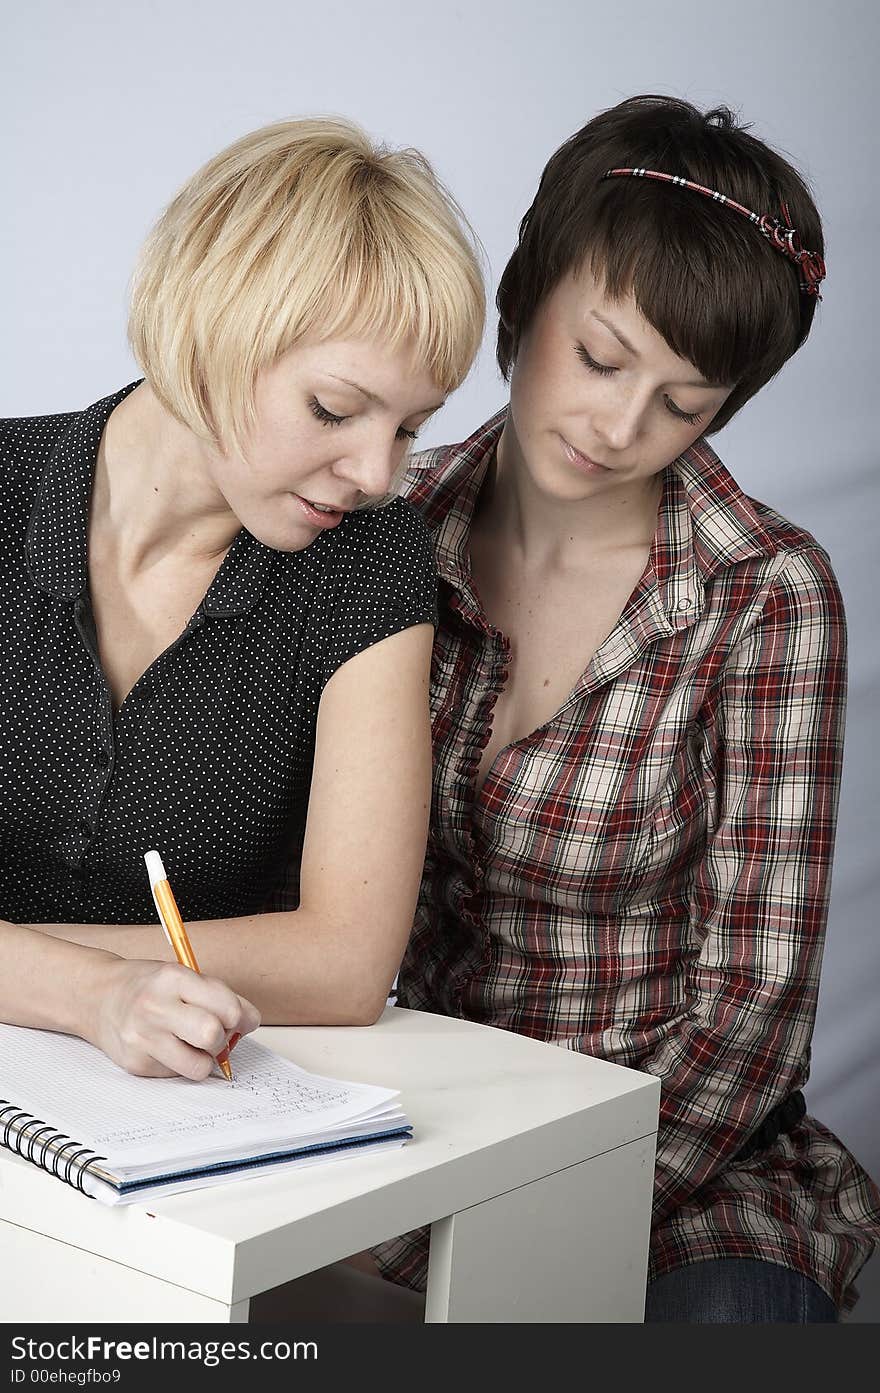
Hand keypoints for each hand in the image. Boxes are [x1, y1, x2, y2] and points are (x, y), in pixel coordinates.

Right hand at [87, 957, 260, 1078]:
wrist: (98, 997)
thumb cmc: (149, 987)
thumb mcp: (184, 976)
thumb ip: (220, 996)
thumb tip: (250, 1022)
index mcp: (174, 978)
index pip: (226, 1007)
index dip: (240, 1017)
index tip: (237, 1019)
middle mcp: (155, 1007)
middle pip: (212, 1036)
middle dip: (222, 1038)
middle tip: (213, 1033)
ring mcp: (142, 1038)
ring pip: (199, 1066)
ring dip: (204, 1059)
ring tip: (192, 1044)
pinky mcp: (135, 1064)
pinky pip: (177, 1075)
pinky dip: (180, 1064)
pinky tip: (167, 1047)